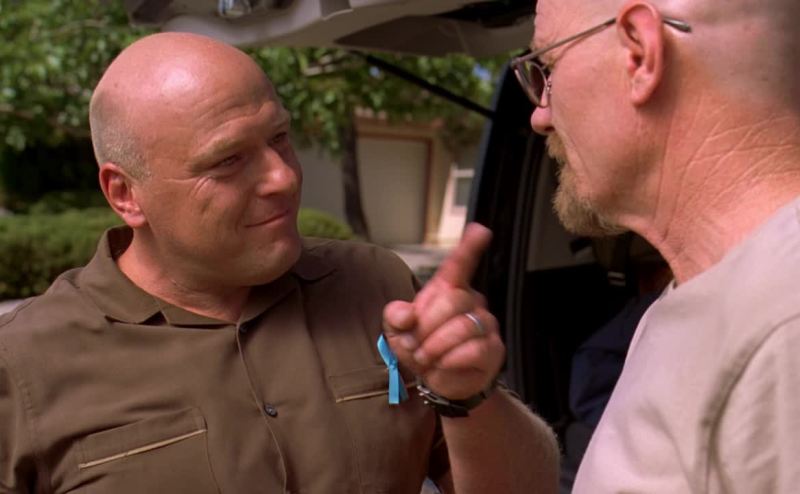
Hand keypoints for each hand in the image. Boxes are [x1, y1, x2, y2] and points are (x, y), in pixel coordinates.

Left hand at [383, 223, 504, 399]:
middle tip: (416, 345)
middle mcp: (471, 302)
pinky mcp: (492, 349)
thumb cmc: (421, 349)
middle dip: (426, 326)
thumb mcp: (398, 332)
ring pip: (461, 327)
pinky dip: (449, 361)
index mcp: (448, 291)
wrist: (439, 382)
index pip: (458, 266)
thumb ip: (395, 316)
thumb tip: (407, 313)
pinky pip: (471, 350)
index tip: (479, 230)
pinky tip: (444, 365)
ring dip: (434, 347)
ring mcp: (485, 324)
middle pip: (451, 300)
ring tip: (427, 357)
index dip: (468, 247)